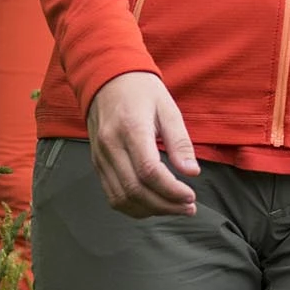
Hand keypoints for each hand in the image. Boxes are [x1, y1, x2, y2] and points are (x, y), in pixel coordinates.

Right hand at [87, 71, 199, 217]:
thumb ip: (179, 142)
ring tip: (174, 208)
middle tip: (188, 207)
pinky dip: (133, 207)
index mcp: (131, 129)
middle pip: (135, 189)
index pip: (149, 171)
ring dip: (150, 210)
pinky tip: (153, 205)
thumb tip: (192, 172)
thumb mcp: (168, 109)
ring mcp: (100, 157)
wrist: (106, 79)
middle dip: (165, 205)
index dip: (171, 190)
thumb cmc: (141, 91)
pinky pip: (112, 195)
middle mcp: (111, 146)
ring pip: (122, 198)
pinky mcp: (97, 164)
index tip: (190, 196)